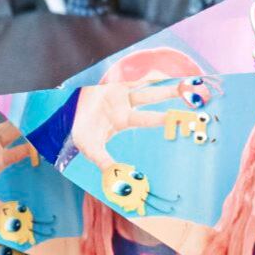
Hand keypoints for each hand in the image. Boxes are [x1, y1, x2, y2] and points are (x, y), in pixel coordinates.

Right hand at [67, 81, 188, 172]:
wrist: (59, 112)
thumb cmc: (77, 130)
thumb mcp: (91, 149)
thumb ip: (106, 164)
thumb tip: (122, 184)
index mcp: (122, 119)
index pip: (148, 118)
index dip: (165, 118)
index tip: (184, 118)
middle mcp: (124, 104)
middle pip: (153, 97)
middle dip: (173, 95)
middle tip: (196, 95)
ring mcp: (118, 89)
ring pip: (145, 81)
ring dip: (164, 81)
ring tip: (187, 79)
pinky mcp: (110, 78)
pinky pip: (131, 72)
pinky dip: (147, 72)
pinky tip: (162, 70)